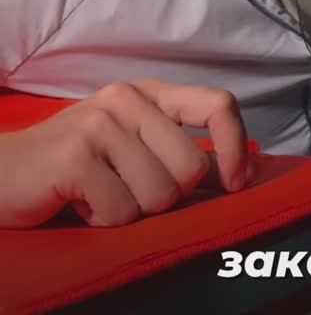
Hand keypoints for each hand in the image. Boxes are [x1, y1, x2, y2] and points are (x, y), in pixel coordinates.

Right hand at [0, 78, 248, 227]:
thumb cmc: (71, 166)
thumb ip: (176, 150)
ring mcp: (100, 125)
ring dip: (130, 211)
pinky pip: (121, 212)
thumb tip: (236, 176)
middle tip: (124, 190)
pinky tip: (77, 202)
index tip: (234, 184)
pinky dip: (101, 220)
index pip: (218, 105)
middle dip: (164, 197)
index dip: (234, 148)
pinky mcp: (75, 156)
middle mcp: (126, 99)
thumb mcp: (129, 146)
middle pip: (191, 168)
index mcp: (148, 94)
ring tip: (97, 194)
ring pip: (159, 195)